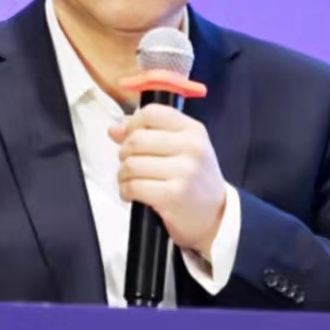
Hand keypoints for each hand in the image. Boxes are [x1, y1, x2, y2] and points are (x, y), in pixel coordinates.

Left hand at [109, 103, 227, 254]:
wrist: (215, 216)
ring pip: (131, 164)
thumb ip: (149, 134)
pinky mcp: (173, 195)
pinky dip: (125, 191)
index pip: (152, 113)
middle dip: (124, 153)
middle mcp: (192, 147)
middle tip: (129, 164)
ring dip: (123, 175)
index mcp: (194, 130)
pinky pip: (133, 186)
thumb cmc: (194, 180)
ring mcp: (184, 172)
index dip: (133, 124)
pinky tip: (132, 194)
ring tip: (130, 181)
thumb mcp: (182, 150)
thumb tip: (114, 129)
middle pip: (136, 139)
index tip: (130, 137)